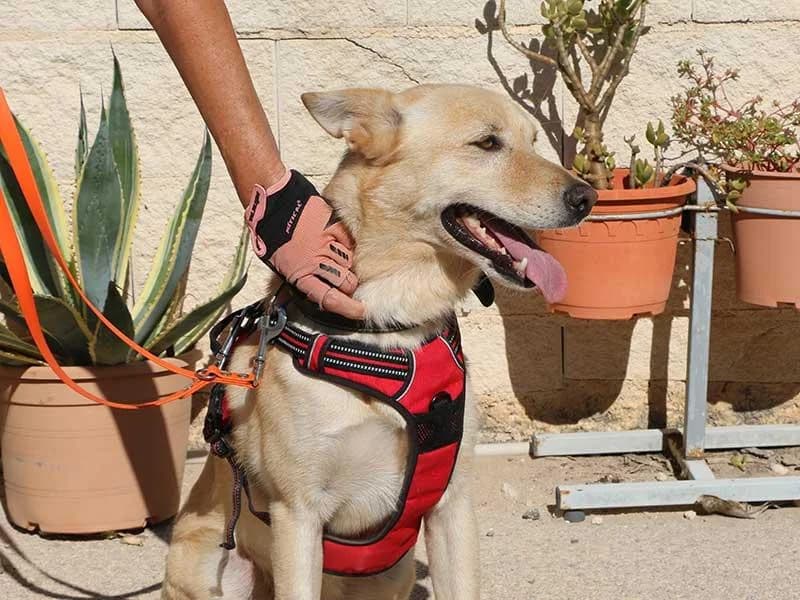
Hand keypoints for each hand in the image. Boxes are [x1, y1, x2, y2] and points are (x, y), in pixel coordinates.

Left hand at [245, 169, 364, 319]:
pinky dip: (348, 245)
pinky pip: (350, 242)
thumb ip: (298, 280)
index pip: (329, 298)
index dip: (347, 308)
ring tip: (339, 260)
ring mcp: (328, 243)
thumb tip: (307, 294)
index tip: (359, 311)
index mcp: (300, 274)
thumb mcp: (278, 265)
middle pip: (347, 282)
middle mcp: (316, 261)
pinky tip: (339, 244)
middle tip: (346, 282)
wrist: (273, 203)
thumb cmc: (272, 233)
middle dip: (350, 286)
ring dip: (349, 265)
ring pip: (350, 263)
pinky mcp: (334, 227)